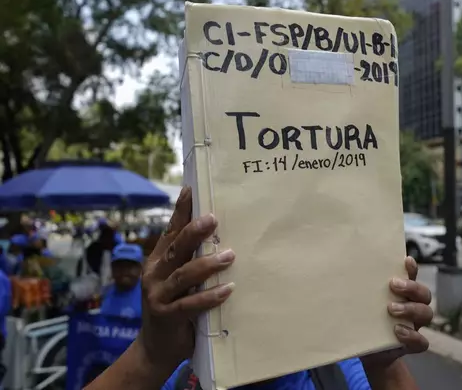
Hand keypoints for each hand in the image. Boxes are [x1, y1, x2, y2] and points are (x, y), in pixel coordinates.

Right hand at [138, 186, 235, 370]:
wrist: (156, 348)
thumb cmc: (175, 307)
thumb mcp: (179, 280)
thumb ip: (191, 260)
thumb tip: (220, 235)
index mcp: (159, 260)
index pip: (171, 231)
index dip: (180, 211)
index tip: (191, 190)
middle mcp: (154, 274)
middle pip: (176, 248)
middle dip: (193, 232)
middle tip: (213, 219)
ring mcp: (158, 295)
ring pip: (183, 275)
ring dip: (207, 264)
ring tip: (229, 256)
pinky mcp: (167, 316)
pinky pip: (190, 304)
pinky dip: (209, 296)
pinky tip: (227, 289)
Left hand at [361, 256, 432, 369]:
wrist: (366, 351)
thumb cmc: (364, 320)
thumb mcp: (362, 304)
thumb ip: (359, 290)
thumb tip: (340, 273)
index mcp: (402, 293)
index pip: (412, 277)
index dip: (412, 269)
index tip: (406, 261)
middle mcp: (412, 306)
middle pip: (424, 293)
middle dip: (411, 287)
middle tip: (393, 285)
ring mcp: (414, 325)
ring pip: (426, 313)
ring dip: (410, 309)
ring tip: (391, 309)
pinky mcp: (411, 344)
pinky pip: (422, 341)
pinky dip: (412, 336)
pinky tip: (397, 331)